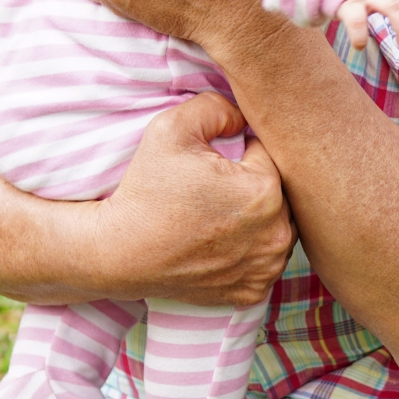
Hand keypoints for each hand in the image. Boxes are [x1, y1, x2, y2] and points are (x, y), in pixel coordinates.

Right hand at [91, 91, 295, 305]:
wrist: (119, 252)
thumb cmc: (145, 190)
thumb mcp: (173, 127)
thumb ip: (217, 106)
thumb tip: (242, 117)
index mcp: (265, 191)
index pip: (267, 154)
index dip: (238, 153)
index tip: (210, 166)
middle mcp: (276, 234)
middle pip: (279, 193)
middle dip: (252, 186)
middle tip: (212, 192)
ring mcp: (266, 268)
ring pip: (276, 228)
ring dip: (257, 220)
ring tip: (217, 217)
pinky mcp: (253, 292)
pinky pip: (264, 261)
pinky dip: (249, 252)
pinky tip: (220, 244)